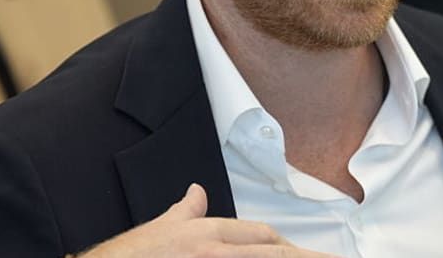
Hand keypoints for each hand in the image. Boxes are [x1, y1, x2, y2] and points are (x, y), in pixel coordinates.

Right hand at [79, 184, 337, 257]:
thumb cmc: (130, 256)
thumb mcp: (161, 230)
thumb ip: (185, 213)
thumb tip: (196, 192)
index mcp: (207, 235)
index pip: (261, 237)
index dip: (288, 246)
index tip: (311, 254)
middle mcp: (216, 253)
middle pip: (273, 254)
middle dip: (306, 257)